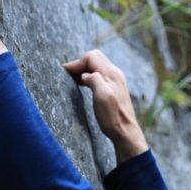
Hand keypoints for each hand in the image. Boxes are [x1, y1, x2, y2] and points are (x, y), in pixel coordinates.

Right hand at [64, 49, 147, 163]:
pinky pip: (99, 75)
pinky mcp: (113, 88)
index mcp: (111, 74)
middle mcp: (115, 74)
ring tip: (72, 79)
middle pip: (94, 58)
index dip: (76, 63)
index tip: (65, 72)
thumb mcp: (102, 96)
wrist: (125, 132)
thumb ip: (94, 79)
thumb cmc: (113, 117)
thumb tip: (85, 75)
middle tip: (68, 74)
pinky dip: (88, 76)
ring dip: (83, 69)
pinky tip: (82, 84)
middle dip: (80, 63)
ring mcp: (115, 81)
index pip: (91, 57)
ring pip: (96, 66)